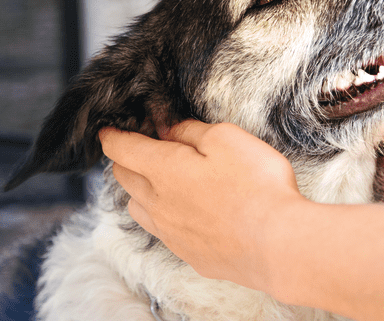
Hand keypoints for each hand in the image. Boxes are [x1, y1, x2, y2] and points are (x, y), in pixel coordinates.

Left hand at [100, 120, 304, 290]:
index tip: (108, 131)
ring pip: (138, 207)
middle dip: (124, 160)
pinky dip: (162, 215)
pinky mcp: (188, 253)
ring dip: (140, 190)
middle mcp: (158, 203)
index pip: (122, 149)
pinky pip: (162, 230)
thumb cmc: (256, 186)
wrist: (276, 243)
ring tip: (155, 181)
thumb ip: (192, 131)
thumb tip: (170, 130)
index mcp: (163, 169)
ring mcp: (171, 232)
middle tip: (137, 149)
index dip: (112, 136)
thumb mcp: (227, 139)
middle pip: (124, 178)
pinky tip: (182, 212)